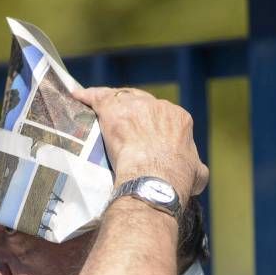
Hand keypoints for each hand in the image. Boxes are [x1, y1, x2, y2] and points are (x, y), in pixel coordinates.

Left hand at [73, 87, 208, 205]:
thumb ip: (195, 167)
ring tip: (99, 110)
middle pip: (141, 104)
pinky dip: (88, 96)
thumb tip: (196, 174)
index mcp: (179, 119)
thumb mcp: (197, 174)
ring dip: (110, 104)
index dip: (152, 125)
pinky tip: (78, 96)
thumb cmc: (176, 178)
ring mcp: (135, 106)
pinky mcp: (113, 110)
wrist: (155, 178)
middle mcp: (159, 107)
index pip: (162, 115)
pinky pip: (98, 98)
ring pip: (119, 98)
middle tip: (122, 128)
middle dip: (132, 114)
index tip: (144, 136)